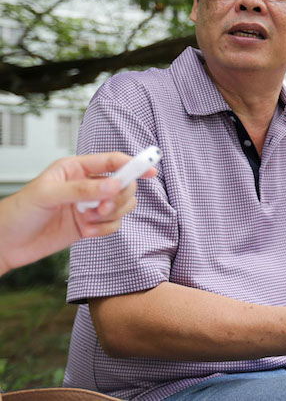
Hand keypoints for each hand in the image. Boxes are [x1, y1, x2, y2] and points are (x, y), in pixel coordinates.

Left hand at [0, 152, 156, 274]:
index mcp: (76, 168)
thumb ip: (84, 189)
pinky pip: (113, 224)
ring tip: (89, 221)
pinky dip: (104, 230)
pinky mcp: (91, 225)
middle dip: (119, 197)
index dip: (133, 164)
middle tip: (103, 207)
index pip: (112, 161)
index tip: (150, 170)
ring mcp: (90, 205)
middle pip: (123, 185)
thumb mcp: (49, 195)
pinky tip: (86, 232)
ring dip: (111, 215)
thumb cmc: (18, 213)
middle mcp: (87, 185)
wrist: (6, 244)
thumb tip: (114, 186)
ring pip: (122, 205)